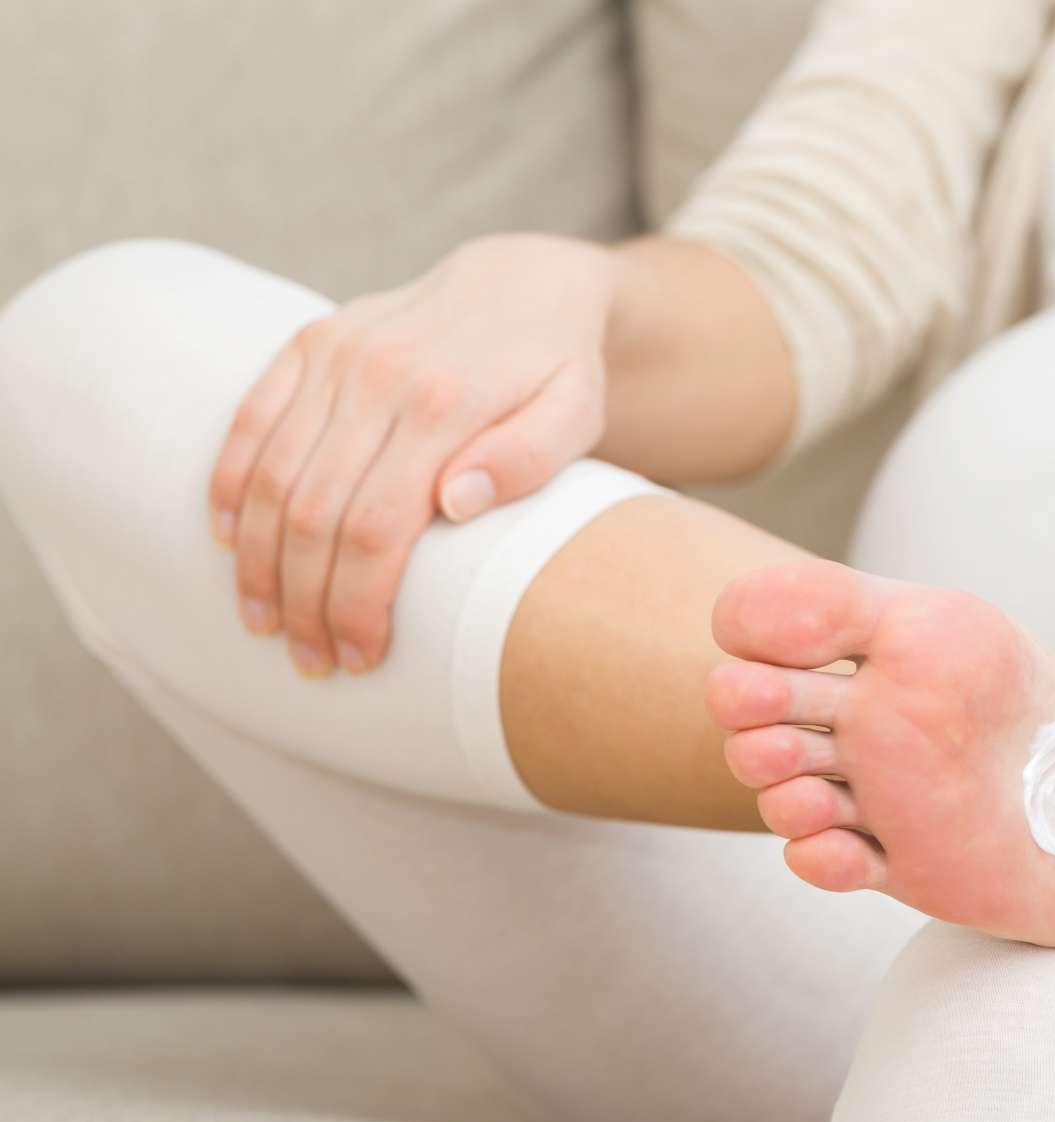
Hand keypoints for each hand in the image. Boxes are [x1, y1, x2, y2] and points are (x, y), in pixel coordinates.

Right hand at [207, 233, 616, 675]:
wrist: (526, 281)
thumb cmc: (559, 367)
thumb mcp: (576, 412)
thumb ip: (529, 457)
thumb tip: (455, 502)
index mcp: (446, 402)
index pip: (379, 527)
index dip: (360, 603)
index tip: (360, 657)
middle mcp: (380, 374)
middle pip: (315, 512)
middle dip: (305, 600)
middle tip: (310, 660)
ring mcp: (337, 354)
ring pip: (272, 475)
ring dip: (259, 560)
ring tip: (265, 622)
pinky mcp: (310, 341)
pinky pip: (251, 419)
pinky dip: (232, 485)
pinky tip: (231, 542)